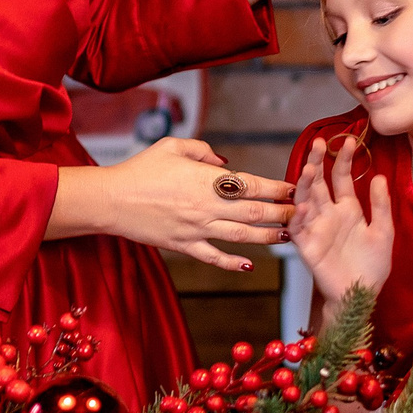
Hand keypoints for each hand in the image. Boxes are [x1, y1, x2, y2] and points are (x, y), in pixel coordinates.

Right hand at [52, 137, 293, 271]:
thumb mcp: (172, 146)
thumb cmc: (140, 169)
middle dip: (282, 214)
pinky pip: (213, 257)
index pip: (252, 185)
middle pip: (255, 214)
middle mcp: (207, 206)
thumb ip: (203, 151)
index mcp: (207, 180)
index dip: (277, 188)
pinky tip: (249, 265)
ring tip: (286, 237)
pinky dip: (233, 263)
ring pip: (241, 237)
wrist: (111, 199)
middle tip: (301, 214)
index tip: (294, 188)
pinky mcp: (183, 246)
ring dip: (267, 238)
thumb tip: (225, 163)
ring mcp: (196, 229)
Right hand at [288, 136, 391, 298]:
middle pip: (319, 183)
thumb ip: (380, 205)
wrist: (361, 294)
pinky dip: (299, 216)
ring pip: (305, 200)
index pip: (342, 178)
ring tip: (308, 167)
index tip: (349, 140)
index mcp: (348, 209)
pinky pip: (298, 228)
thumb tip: (379, 176)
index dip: (344, 160)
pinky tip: (304, 205)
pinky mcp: (307, 246)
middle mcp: (329, 214)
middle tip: (319, 142)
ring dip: (305, 184)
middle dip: (318, 162)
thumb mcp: (383, 231)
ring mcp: (316, 228)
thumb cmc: (372, 265)